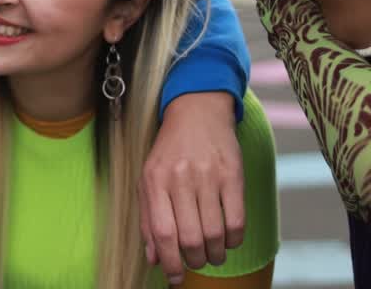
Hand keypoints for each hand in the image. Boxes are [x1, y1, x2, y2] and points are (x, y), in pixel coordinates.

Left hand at [139, 91, 244, 284]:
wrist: (196, 112)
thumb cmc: (169, 152)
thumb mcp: (148, 179)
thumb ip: (148, 218)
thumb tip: (153, 258)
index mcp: (154, 181)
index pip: (163, 233)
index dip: (170, 262)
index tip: (175, 277)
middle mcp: (180, 179)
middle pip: (191, 237)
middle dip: (194, 260)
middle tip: (196, 262)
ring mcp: (208, 176)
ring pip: (215, 233)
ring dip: (215, 254)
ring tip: (212, 255)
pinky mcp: (233, 175)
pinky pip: (237, 220)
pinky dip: (234, 239)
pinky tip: (228, 240)